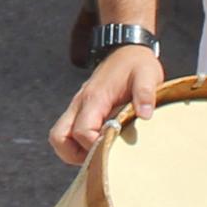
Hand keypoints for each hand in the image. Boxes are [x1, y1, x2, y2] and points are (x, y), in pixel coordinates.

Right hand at [50, 44, 164, 163]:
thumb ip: (145, 94)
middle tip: (101, 157)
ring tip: (99, 152)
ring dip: (73, 151)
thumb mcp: (147, 75)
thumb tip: (145, 115)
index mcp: (94, 98)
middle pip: (59, 138)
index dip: (95, 146)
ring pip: (59, 138)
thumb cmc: (137, 64)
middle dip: (76, 155)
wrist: (127, 49)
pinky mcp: (80, 110)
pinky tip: (99, 143)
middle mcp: (79, 104)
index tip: (114, 150)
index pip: (82, 131)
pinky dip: (77, 144)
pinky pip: (67, 133)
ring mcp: (77, 107)